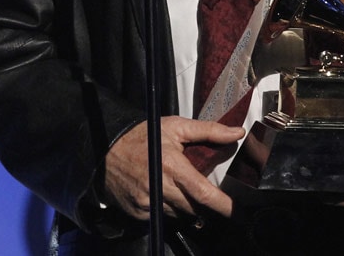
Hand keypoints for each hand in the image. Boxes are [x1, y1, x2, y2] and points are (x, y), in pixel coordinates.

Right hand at [103, 116, 243, 220]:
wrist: (107, 149)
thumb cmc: (143, 136)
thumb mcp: (177, 126)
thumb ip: (209, 130)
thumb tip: (236, 132)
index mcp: (172, 165)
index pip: (203, 192)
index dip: (222, 204)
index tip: (236, 211)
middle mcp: (160, 188)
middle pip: (194, 208)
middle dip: (205, 203)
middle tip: (208, 191)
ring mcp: (148, 203)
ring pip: (180, 215)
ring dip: (187, 205)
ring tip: (182, 187)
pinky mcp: (139, 213)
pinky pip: (164, 217)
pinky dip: (171, 208)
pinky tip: (167, 191)